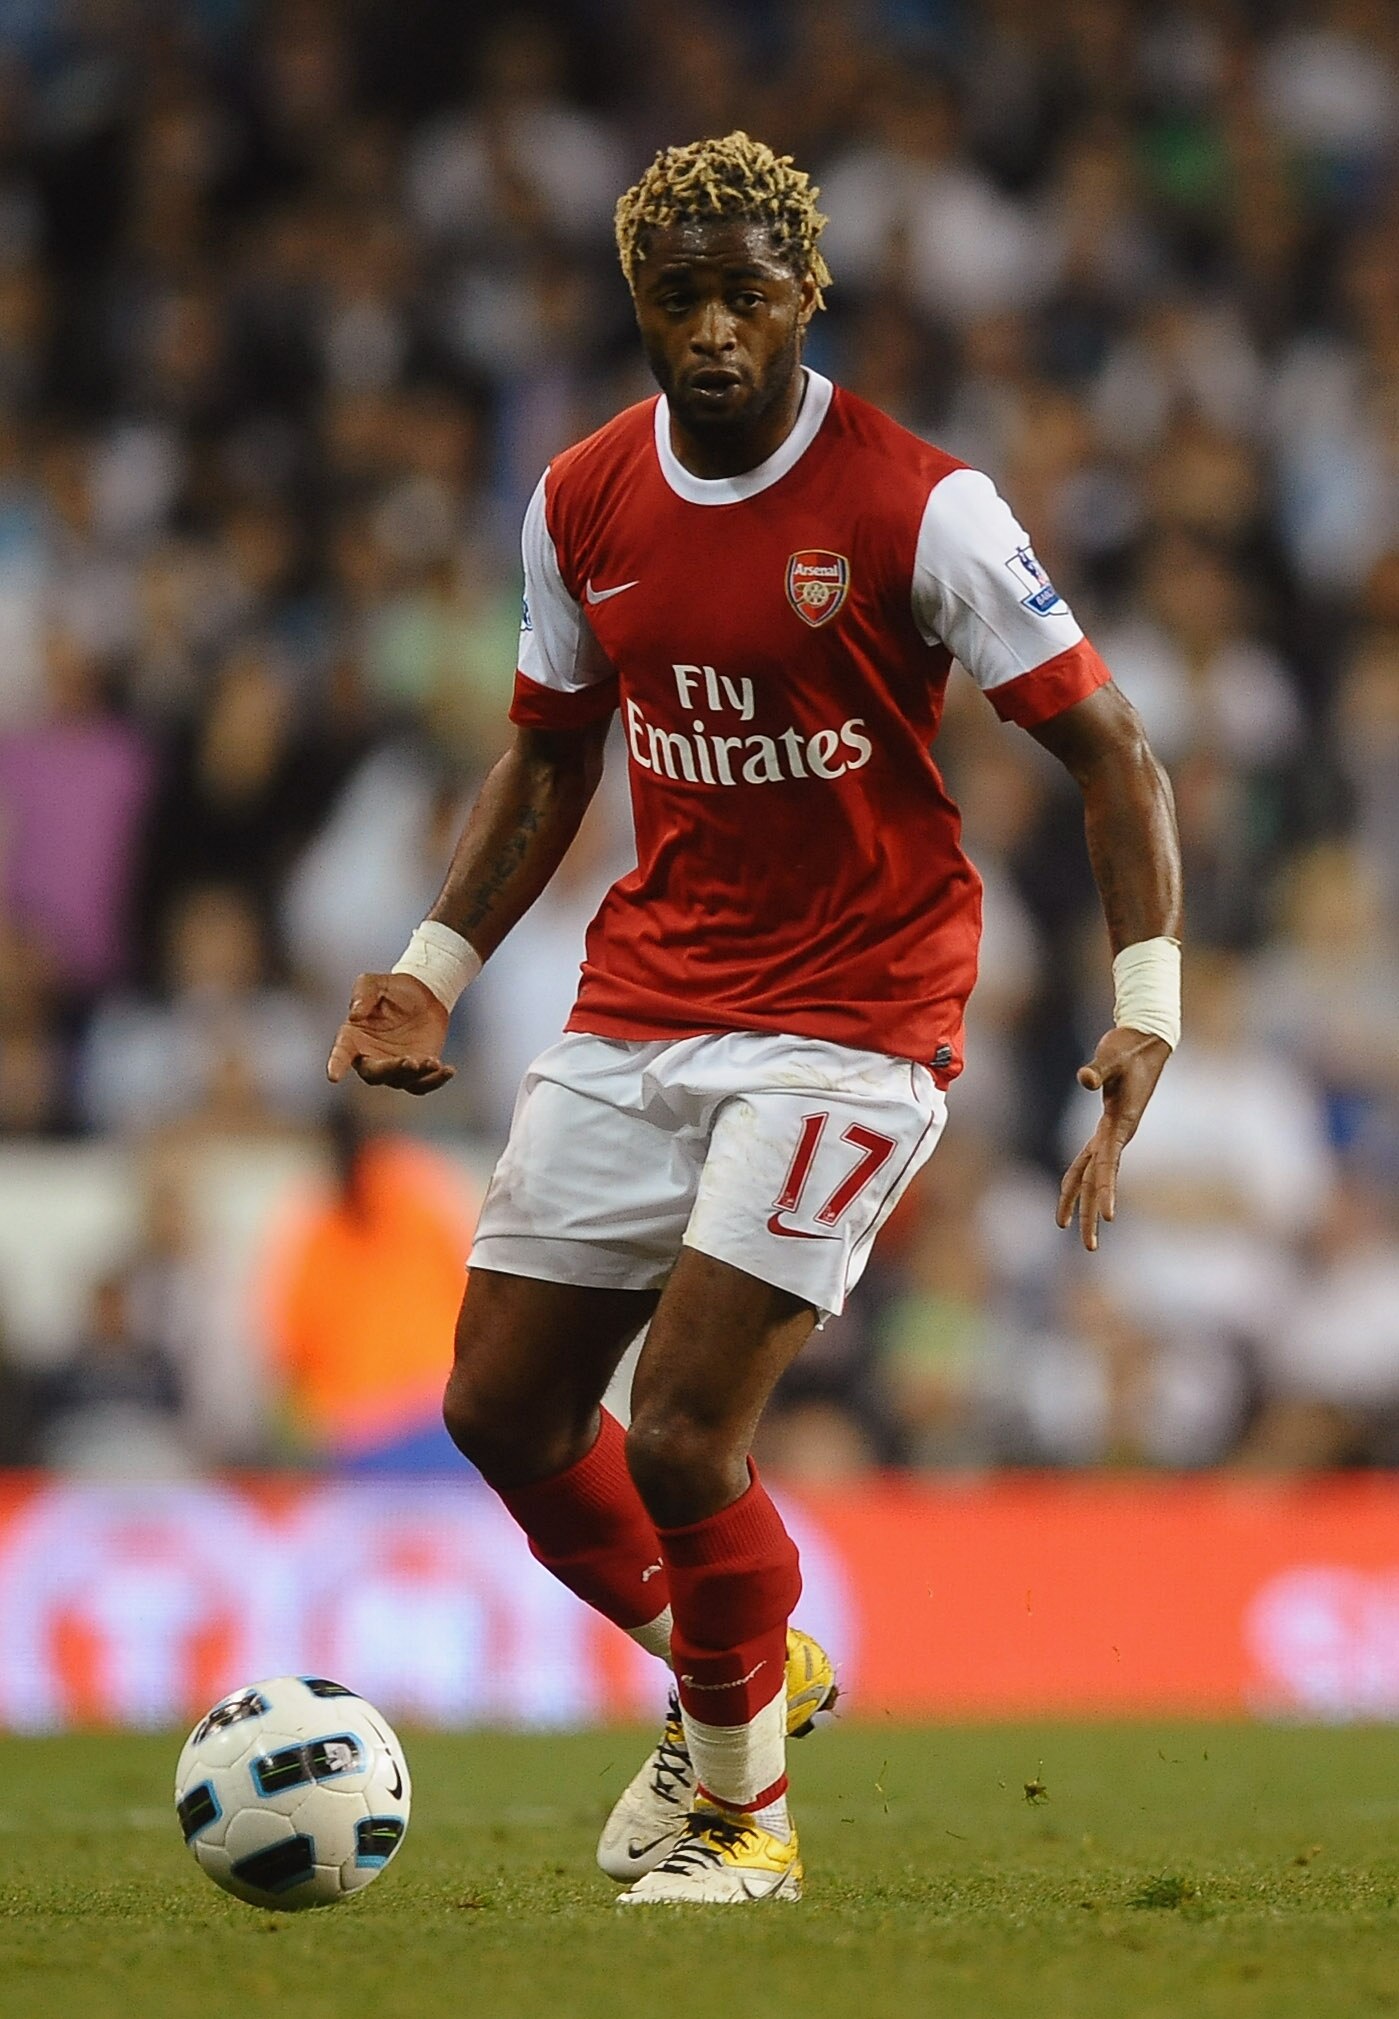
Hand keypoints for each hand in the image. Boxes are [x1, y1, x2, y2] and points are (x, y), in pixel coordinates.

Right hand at [326, 973, 454, 1094]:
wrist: (424, 994)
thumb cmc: (394, 989)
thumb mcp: (375, 982)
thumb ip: (362, 993)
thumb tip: (355, 1014)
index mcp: (353, 1038)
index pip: (341, 1053)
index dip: (336, 1064)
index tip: (333, 1076)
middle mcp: (370, 1057)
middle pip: (374, 1074)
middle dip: (390, 1070)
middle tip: (408, 1060)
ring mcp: (394, 1067)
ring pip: (401, 1080)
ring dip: (416, 1074)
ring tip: (432, 1062)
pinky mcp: (417, 1071)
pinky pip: (423, 1084)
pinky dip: (435, 1081)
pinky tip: (448, 1070)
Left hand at [1056, 1026, 1169, 1251]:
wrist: (1147, 1041)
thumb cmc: (1129, 1047)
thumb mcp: (1113, 1056)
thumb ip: (1098, 1069)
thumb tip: (1084, 1077)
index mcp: (1121, 1124)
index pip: (1109, 1164)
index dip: (1106, 1190)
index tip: (1108, 1216)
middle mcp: (1117, 1135)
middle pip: (1099, 1180)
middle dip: (1091, 1214)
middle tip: (1089, 1247)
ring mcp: (1112, 1133)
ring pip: (1092, 1174)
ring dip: (1081, 1202)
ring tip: (1068, 1229)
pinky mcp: (1107, 1126)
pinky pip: (1090, 1159)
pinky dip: (1079, 1177)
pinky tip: (1071, 1193)